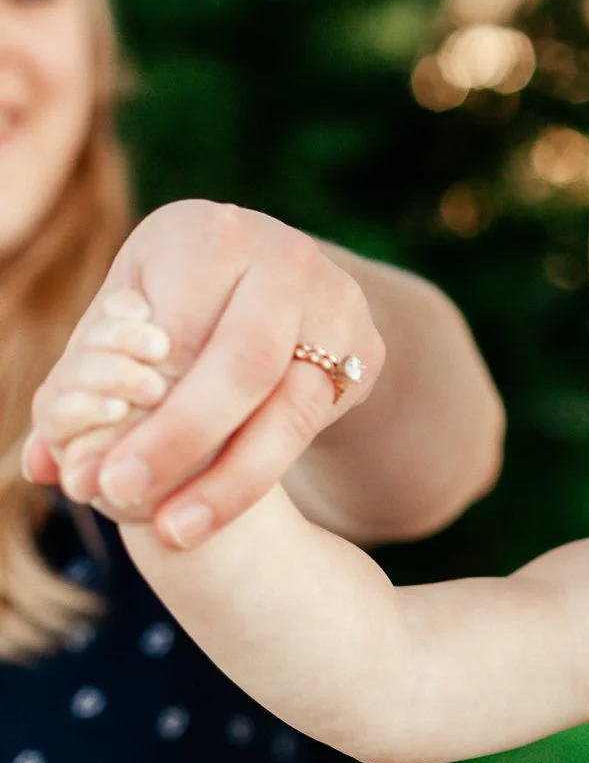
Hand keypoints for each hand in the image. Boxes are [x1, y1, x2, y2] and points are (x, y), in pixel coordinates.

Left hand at [25, 200, 383, 548]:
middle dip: (181, 438)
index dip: (134, 397)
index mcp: (209, 233)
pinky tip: (219, 509)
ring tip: (175, 529)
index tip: (96, 465)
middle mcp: (285, 256)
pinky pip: (316, 421)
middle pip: (241, 360)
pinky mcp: (367, 348)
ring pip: (290, 403)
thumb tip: (47, 464)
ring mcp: (336, 301)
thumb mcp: (126, 320)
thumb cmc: (181, 304)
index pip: (174, 323)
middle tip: (122, 496)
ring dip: (231, 476)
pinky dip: (262, 470)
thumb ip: (83, 382)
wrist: (288, 287)